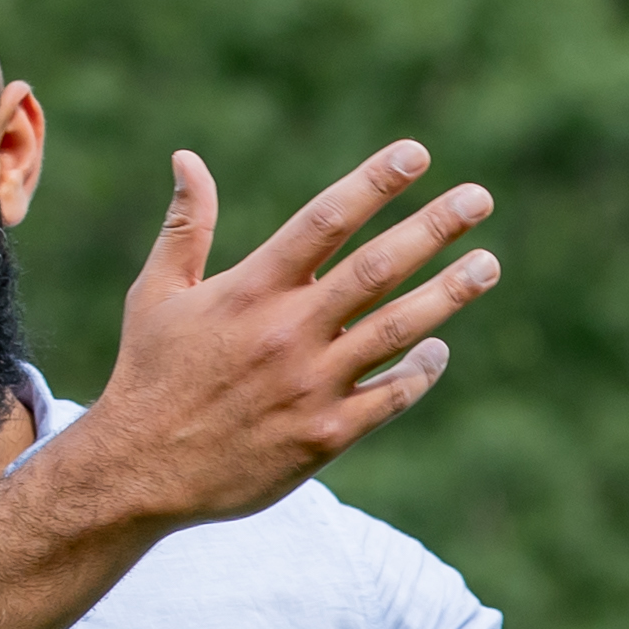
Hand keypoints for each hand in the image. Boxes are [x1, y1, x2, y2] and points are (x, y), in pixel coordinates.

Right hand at [53, 141, 498, 533]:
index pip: (325, 221)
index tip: (417, 154)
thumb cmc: (149, 376)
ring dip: (449, 294)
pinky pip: (390, 398)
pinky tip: (438, 349)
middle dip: (434, 227)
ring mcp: (312, 386)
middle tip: (479, 198)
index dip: (374, 183)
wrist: (141, 474)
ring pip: (397, 330)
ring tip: (488, 265)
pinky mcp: (325, 437)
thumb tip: (188, 158)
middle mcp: (289, 332)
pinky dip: (420, 372)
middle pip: (377, 268)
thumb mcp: (157, 294)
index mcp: (251, 289)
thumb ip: (186, 226)